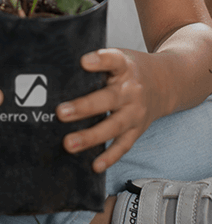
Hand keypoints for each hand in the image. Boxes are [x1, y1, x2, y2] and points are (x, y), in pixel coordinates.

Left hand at [56, 48, 152, 172]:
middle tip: (60, 112)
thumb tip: (57, 71)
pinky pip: (123, 145)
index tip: (84, 62)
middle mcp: (132, 90)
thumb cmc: (130, 70)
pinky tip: (94, 165)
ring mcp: (135, 112)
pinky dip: (110, 157)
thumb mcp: (119, 58)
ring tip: (68, 144)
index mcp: (125, 66)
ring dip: (90, 137)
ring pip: (113, 126)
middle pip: (108, 99)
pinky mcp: (137, 129)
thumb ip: (96, 63)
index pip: (114, 60)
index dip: (100, 60)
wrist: (167, 83)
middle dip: (83, 107)